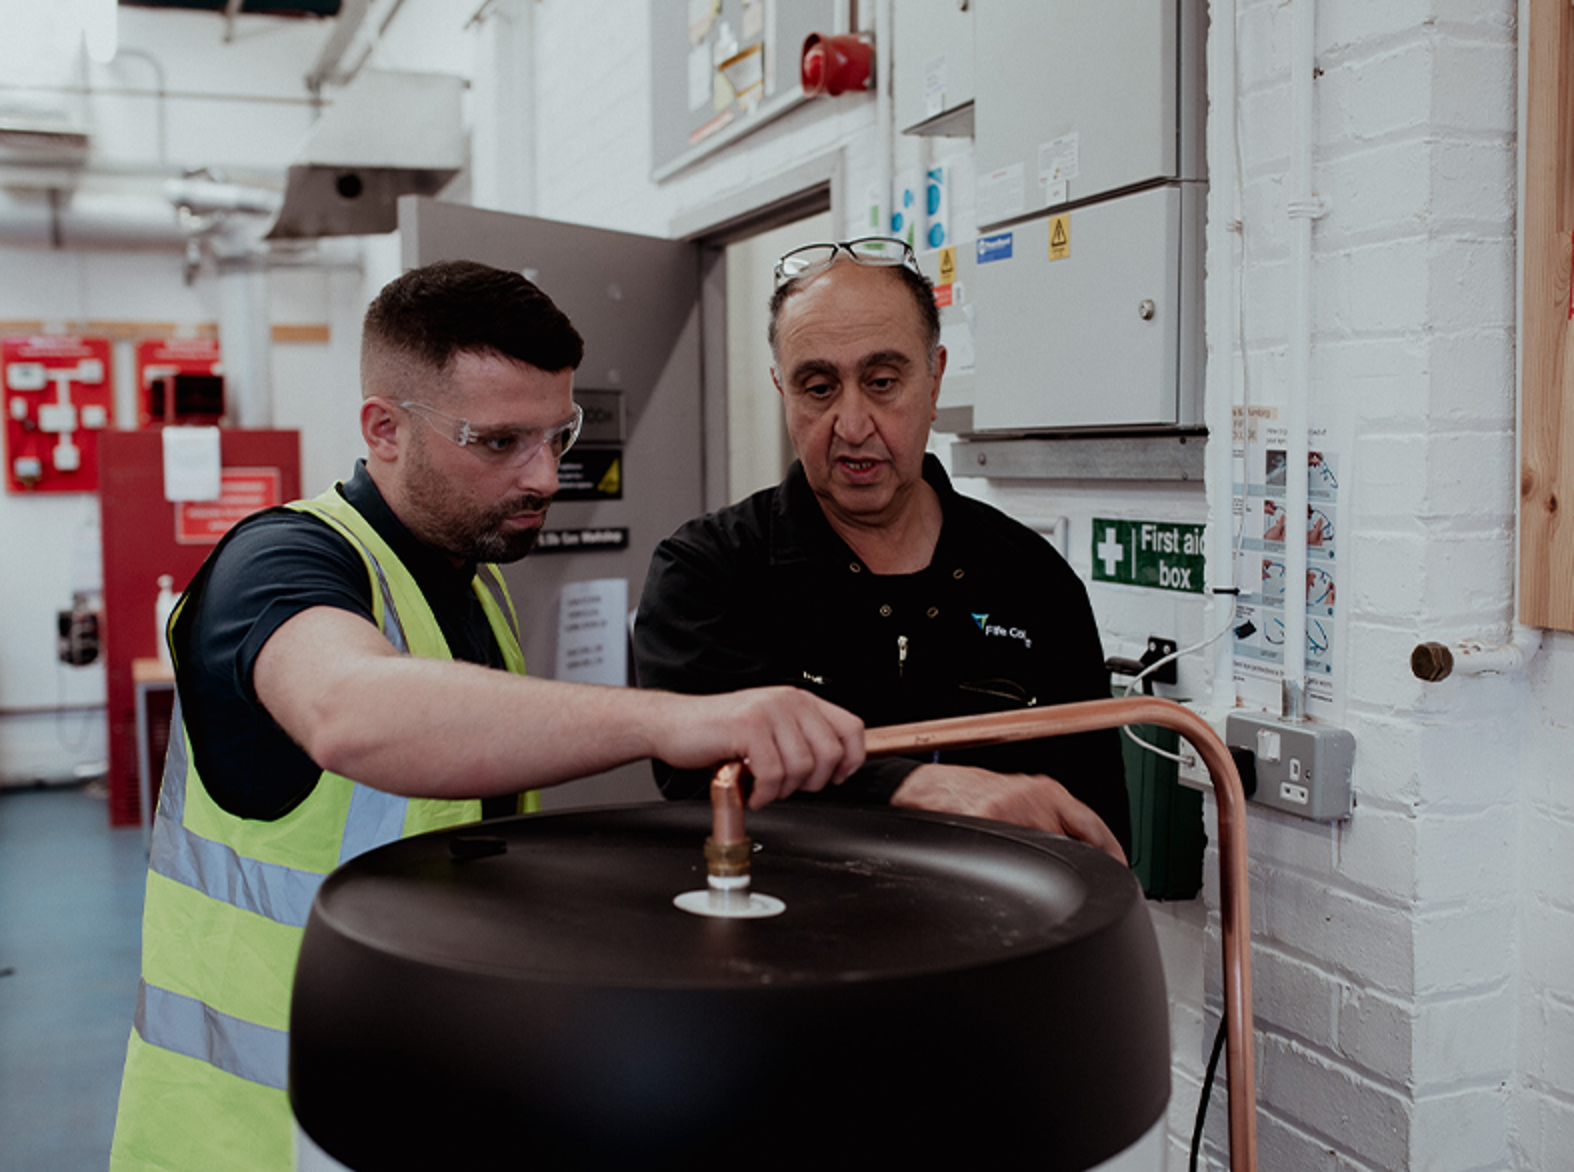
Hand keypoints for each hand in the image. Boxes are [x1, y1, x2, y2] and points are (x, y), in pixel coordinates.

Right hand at [655, 687, 865, 808]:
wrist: (673, 724)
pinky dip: (764, 793)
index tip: (835, 777)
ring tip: (762, 787)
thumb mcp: (770, 730)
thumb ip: (800, 740)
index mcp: (799, 700)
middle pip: (830, 753)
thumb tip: (834, 769)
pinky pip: (773, 774)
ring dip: (783, 790)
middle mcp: (788, 701)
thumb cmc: (720, 733)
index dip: (851, 759)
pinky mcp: (747, 727)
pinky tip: (750, 791)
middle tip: (786, 787)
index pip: (851, 727)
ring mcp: (768, 712)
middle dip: (812, 782)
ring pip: (802, 766)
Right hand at [890, 764, 1126, 863]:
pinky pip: (1014, 860)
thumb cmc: (970, 794)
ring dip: (1048, 873)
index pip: (1096, 827)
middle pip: (1078, 844)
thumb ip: (1048, 819)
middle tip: (1082, 884)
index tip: (1121, 874)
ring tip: (1038, 880)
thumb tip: (1080, 852)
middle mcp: (1035, 798)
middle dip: (1081, 867)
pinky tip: (1007, 874)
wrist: (925, 787)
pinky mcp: (988, 823)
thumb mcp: (1019, 797)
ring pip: (1049, 856)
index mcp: (1048, 791)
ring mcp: (1012, 812)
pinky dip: (1016, 873)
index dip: (1112, 855)